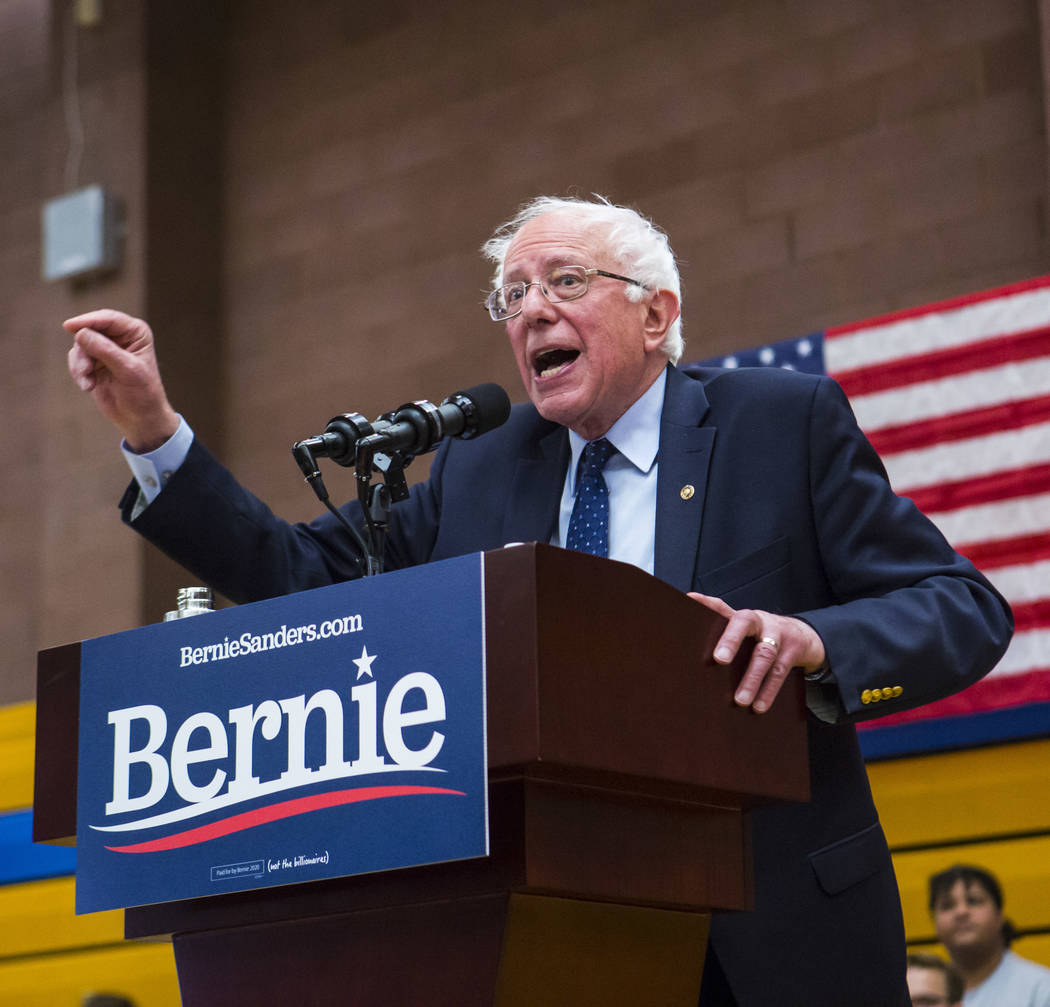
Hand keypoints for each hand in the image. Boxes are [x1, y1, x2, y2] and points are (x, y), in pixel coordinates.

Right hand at [64, 309, 178, 452]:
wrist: (139, 418)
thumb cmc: (143, 393)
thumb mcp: (128, 370)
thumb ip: (105, 350)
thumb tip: (80, 333)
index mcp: (135, 332)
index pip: (108, 319)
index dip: (88, 320)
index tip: (69, 326)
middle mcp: (120, 336)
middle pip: (89, 330)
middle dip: (84, 350)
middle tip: (86, 369)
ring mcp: (105, 348)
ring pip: (79, 345)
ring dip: (80, 365)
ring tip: (88, 382)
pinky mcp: (94, 362)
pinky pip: (76, 359)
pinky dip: (79, 372)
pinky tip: (89, 386)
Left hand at [687, 593, 826, 712]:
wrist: (804, 636)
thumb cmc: (761, 635)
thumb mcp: (744, 629)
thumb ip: (720, 628)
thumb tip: (689, 626)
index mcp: (742, 616)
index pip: (721, 606)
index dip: (706, 603)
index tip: (689, 601)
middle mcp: (759, 620)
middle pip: (743, 623)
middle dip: (731, 640)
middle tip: (719, 659)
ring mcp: (778, 634)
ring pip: (764, 654)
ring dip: (752, 678)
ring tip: (739, 700)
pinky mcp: (793, 651)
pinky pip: (780, 673)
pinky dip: (768, 691)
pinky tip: (758, 707)